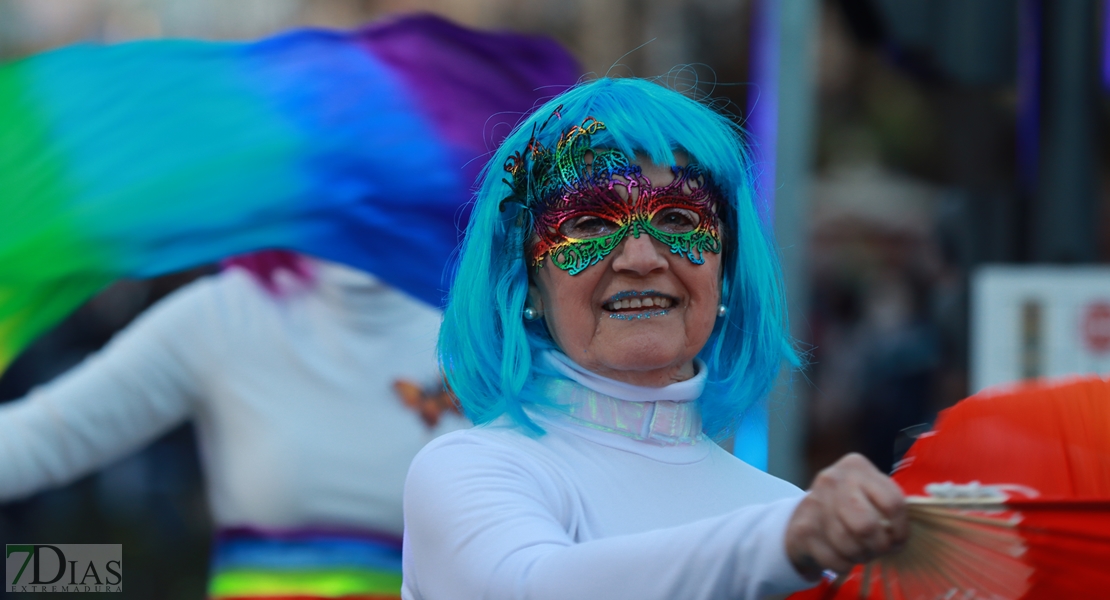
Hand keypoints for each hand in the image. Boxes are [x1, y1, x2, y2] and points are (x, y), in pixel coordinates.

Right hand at [784, 453, 907, 579]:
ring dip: (861, 556)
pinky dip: (844, 565)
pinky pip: (834, 560)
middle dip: (879, 546)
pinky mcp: (802, 529)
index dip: (901, 530)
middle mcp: (832, 479)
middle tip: (880, 549)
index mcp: (856, 466)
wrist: (804, 513)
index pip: (892, 503)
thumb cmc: (849, 504)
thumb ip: (887, 504)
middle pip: (867, 525)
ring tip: (862, 552)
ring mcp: (814, 502)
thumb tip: (898, 537)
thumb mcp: (869, 492)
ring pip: (849, 545)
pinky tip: (843, 556)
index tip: (898, 540)